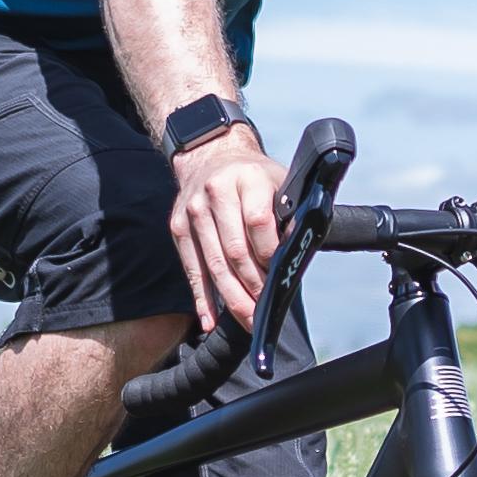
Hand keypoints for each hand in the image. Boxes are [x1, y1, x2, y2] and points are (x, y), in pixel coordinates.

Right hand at [173, 123, 282, 330]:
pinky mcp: (179, 227)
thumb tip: (297, 252)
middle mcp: (216, 192)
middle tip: (265, 312)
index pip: (257, 223)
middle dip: (252, 287)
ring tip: (247, 321)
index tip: (279, 277)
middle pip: (234, 251)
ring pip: (214, 265)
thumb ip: (291, 214)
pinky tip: (210, 320)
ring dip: (232, 298)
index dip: (269, 254)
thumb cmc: (254, 177)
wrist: (212, 155)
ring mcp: (193, 211)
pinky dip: (202, 298)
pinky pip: (192, 269)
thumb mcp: (280, 183)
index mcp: (248, 179)